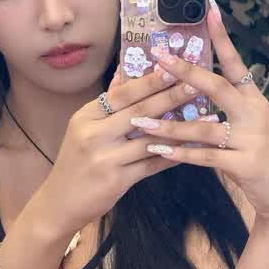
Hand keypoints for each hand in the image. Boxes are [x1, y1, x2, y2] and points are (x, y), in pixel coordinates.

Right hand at [40, 59, 199, 237]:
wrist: (61, 202)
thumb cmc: (76, 161)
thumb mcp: (83, 128)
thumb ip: (108, 101)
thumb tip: (124, 68)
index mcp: (86, 117)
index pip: (121, 94)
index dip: (149, 81)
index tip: (174, 66)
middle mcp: (93, 134)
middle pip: (138, 112)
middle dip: (171, 96)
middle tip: (198, 82)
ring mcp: (105, 158)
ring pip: (150, 139)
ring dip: (181, 127)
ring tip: (208, 116)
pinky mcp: (117, 180)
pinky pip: (152, 164)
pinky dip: (174, 155)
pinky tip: (194, 148)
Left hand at [131, 0, 268, 222]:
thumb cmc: (257, 154)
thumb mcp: (245, 125)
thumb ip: (220, 109)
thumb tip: (184, 90)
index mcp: (253, 100)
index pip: (236, 64)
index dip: (223, 39)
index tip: (209, 12)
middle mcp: (254, 113)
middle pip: (218, 87)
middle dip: (186, 72)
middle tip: (159, 57)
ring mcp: (252, 139)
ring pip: (204, 127)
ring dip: (169, 124)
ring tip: (140, 120)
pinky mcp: (246, 164)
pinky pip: (206, 157)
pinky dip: (180, 153)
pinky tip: (158, 150)